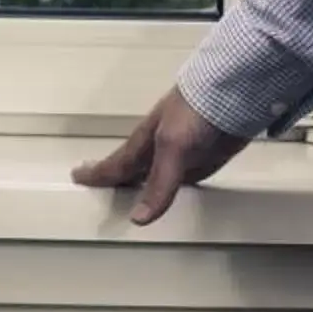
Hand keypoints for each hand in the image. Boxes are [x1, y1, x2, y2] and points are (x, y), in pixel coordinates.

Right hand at [71, 88, 251, 224]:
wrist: (234, 92)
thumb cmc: (194, 110)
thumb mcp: (171, 147)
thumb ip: (158, 184)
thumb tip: (138, 218)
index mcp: (144, 143)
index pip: (115, 165)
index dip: (98, 174)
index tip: (78, 177)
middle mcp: (159, 150)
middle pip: (133, 170)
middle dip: (115, 178)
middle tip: (99, 187)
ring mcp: (182, 155)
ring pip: (156, 176)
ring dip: (143, 186)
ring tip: (132, 198)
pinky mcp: (204, 159)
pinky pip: (182, 181)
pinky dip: (173, 189)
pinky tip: (174, 195)